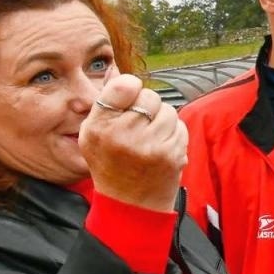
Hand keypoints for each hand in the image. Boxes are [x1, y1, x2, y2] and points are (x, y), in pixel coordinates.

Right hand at [80, 73, 186, 211]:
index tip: (128, 98)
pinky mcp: (172, 155)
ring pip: (168, 110)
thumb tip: (116, 69)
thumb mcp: (92, 133)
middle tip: (140, 125)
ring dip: (162, 120)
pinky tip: (161, 148)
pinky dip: (174, 134)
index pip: (125, 84)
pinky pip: (180, 127)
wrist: (130, 204)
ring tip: (150, 138)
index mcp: (100, 126)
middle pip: (150, 96)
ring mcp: (151, 146)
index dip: (130, 88)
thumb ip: (105, 101)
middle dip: (147, 106)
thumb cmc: (110, 164)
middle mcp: (123, 134)